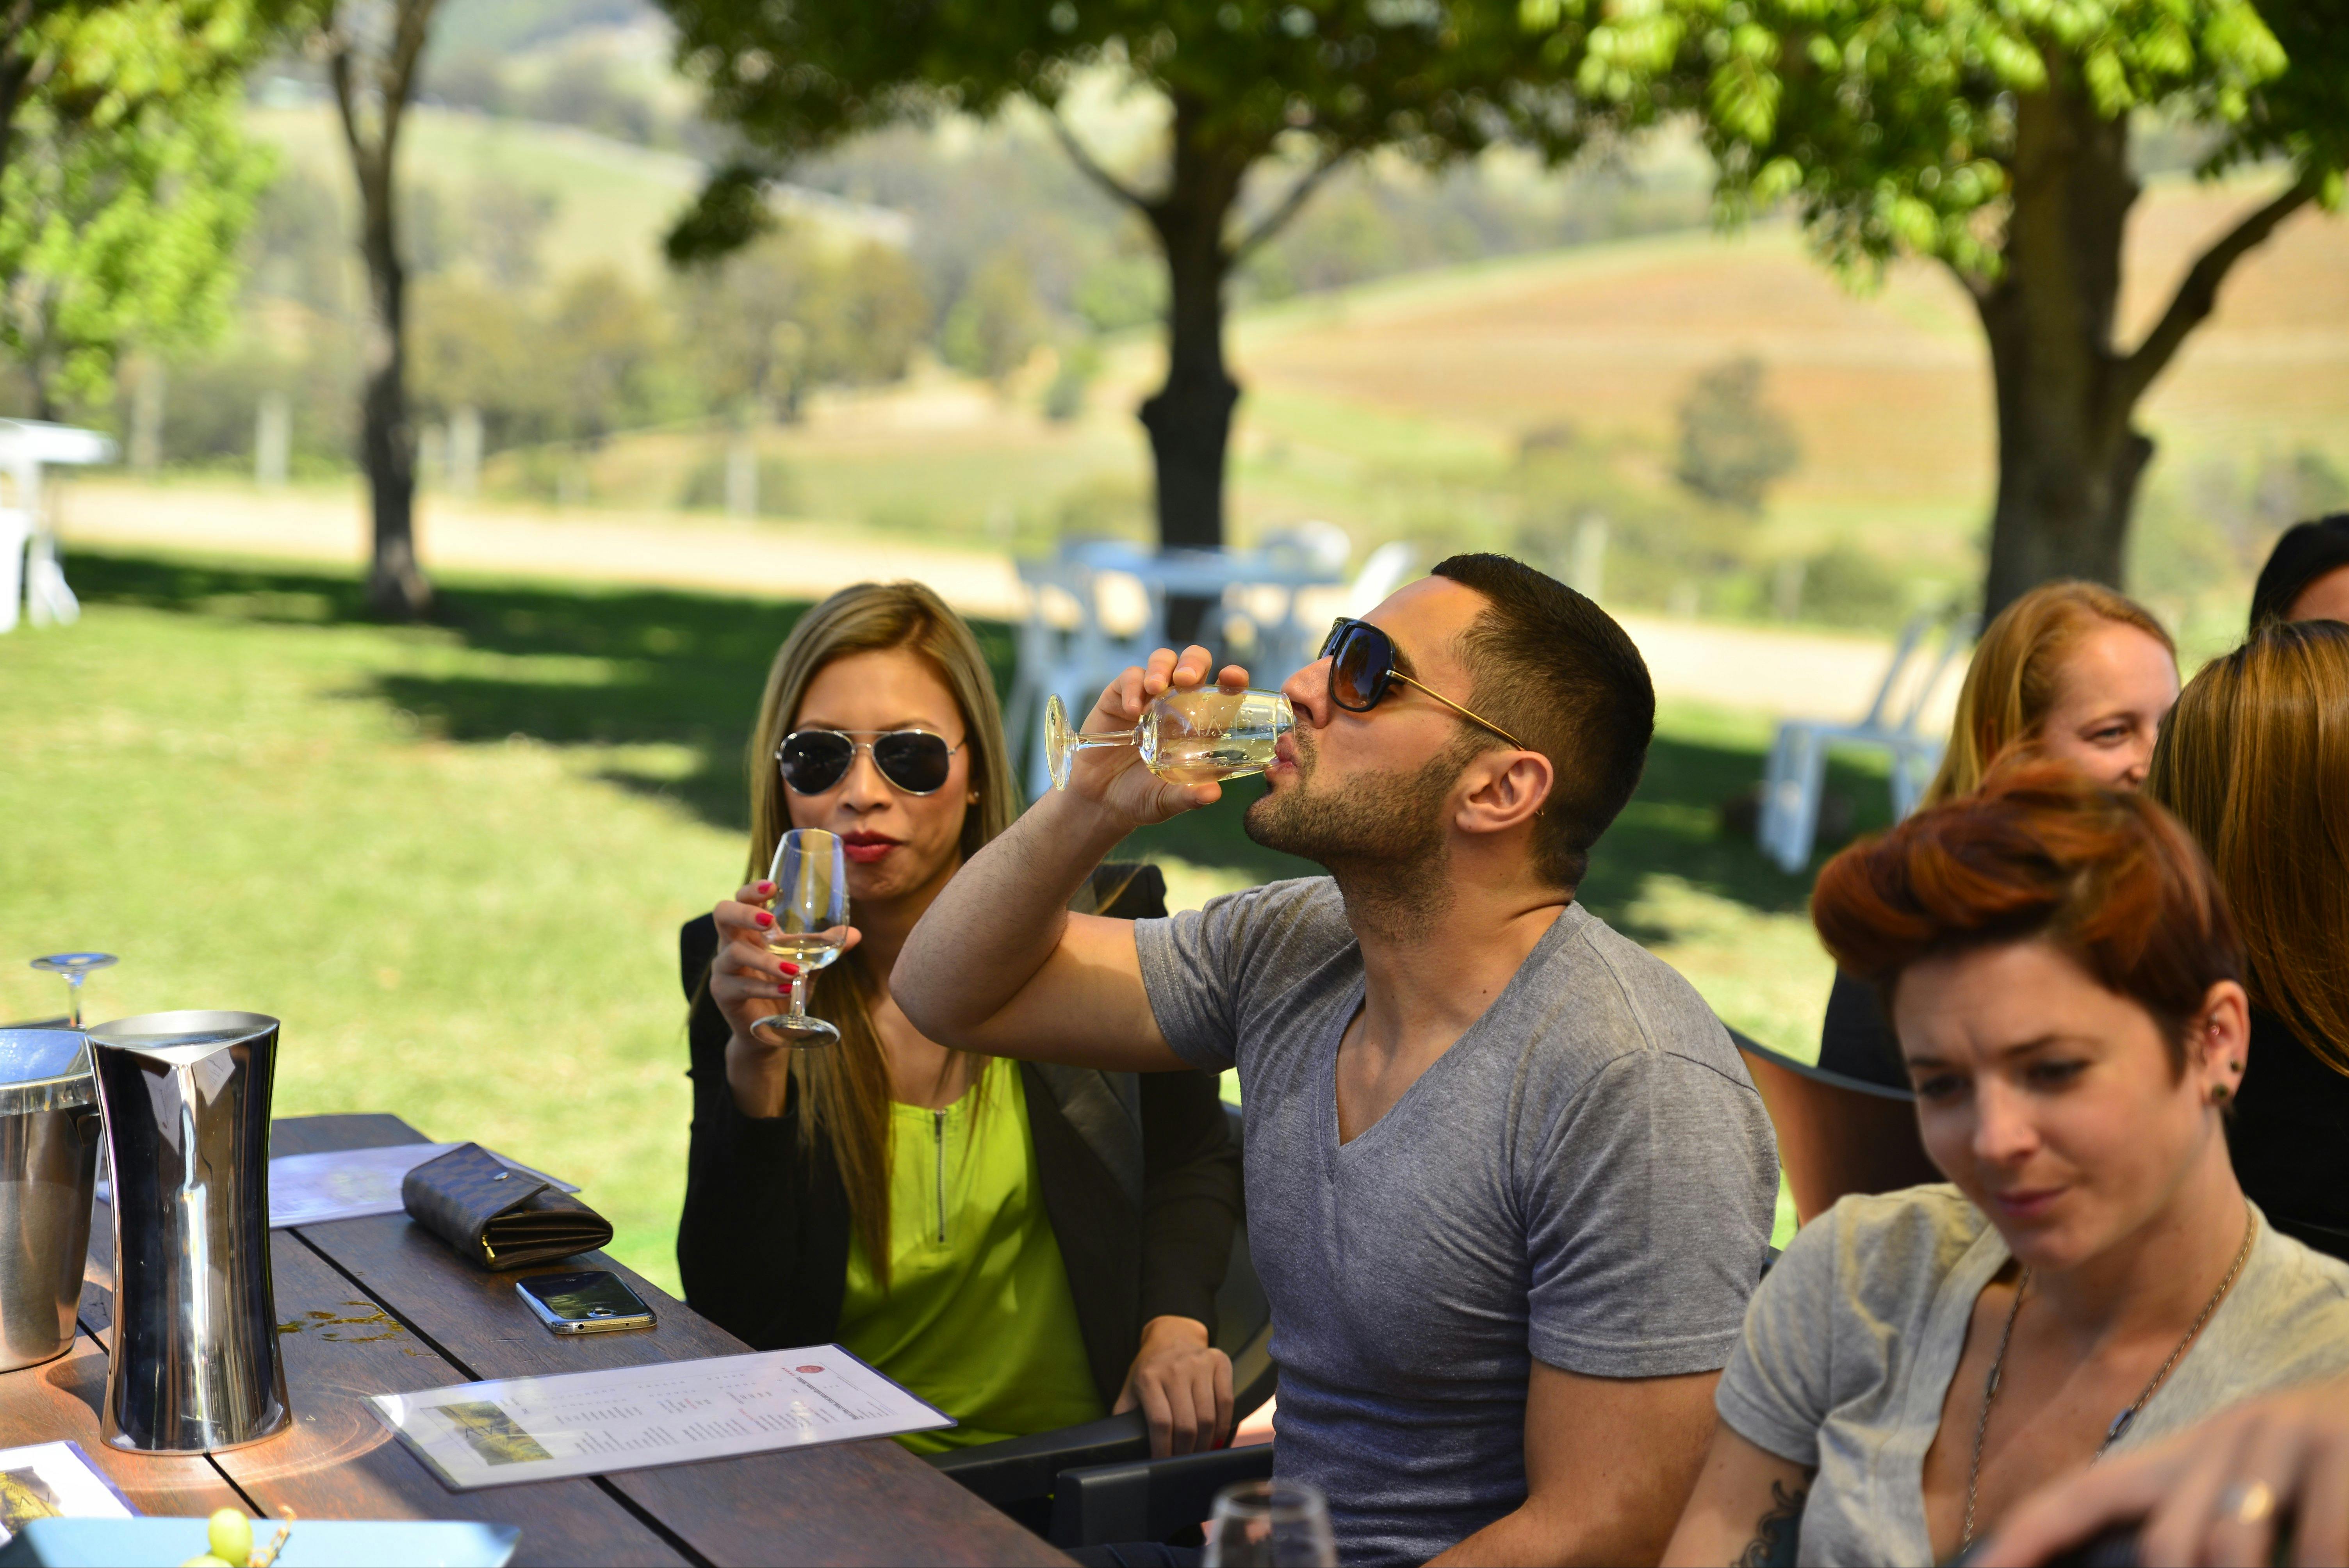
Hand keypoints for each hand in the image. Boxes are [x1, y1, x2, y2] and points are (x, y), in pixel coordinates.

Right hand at [709, 880, 862, 1047]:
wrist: (767, 1031)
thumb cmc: (784, 989)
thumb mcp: (806, 966)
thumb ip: (823, 949)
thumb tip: (854, 934)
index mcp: (750, 931)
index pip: (741, 899)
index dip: (752, 890)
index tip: (773, 887)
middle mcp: (732, 943)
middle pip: (723, 914)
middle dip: (744, 913)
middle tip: (769, 920)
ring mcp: (723, 968)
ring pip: (733, 953)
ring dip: (765, 961)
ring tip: (793, 970)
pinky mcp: (723, 993)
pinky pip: (741, 986)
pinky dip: (766, 988)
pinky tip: (787, 990)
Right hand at [1069, 645, 1251, 826]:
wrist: (1099, 800)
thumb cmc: (1142, 797)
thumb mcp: (1168, 800)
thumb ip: (1188, 797)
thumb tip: (1212, 793)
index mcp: (1199, 724)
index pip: (1222, 690)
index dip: (1233, 678)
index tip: (1234, 677)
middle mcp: (1177, 703)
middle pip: (1193, 663)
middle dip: (1193, 662)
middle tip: (1187, 679)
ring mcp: (1148, 697)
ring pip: (1162, 661)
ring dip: (1161, 667)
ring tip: (1155, 687)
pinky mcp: (1119, 698)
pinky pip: (1129, 678)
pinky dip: (1132, 687)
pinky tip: (1132, 709)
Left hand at [1113, 1315, 1232, 1457]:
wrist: (1172, 1335)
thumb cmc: (1150, 1370)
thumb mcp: (1130, 1389)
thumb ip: (1125, 1416)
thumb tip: (1121, 1447)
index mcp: (1148, 1378)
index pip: (1160, 1423)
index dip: (1163, 1449)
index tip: (1163, 1464)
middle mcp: (1175, 1369)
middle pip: (1186, 1424)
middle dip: (1185, 1452)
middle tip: (1183, 1462)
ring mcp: (1199, 1364)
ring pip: (1208, 1417)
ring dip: (1205, 1443)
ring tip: (1199, 1453)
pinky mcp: (1219, 1361)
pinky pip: (1226, 1401)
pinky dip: (1223, 1424)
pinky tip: (1216, 1435)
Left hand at [1978, 1375, 2348, 1567]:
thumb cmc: (2329, 1471)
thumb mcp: (2252, 1493)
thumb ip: (2192, 1527)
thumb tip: (2165, 1561)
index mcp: (2188, 1453)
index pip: (2087, 1492)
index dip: (2027, 1536)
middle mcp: (2223, 1437)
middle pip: (2165, 1544)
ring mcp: (2282, 1438)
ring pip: (2226, 1546)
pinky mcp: (2340, 1446)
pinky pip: (2320, 1549)